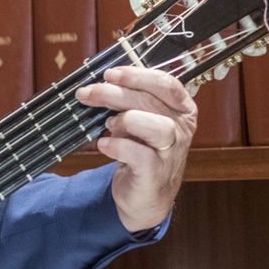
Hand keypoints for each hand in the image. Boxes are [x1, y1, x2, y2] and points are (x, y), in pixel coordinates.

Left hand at [76, 65, 197, 233]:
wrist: (145, 195)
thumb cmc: (140, 150)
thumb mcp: (137, 121)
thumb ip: (127, 102)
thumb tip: (99, 83)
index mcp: (180, 109)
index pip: (165, 83)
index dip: (136, 75)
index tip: (109, 73)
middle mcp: (181, 128)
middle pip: (151, 101)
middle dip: (113, 93)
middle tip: (86, 93)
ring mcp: (171, 152)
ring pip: (155, 126)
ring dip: (125, 120)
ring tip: (107, 125)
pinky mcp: (156, 172)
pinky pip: (140, 154)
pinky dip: (117, 146)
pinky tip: (103, 145)